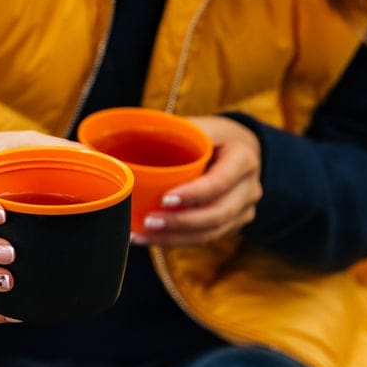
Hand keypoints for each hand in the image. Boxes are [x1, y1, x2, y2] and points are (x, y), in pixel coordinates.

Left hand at [131, 116, 261, 246]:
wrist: (239, 150)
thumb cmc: (212, 135)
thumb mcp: (199, 126)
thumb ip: (171, 132)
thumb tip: (117, 138)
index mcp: (243, 159)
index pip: (220, 182)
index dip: (194, 194)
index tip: (164, 199)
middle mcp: (249, 188)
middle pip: (217, 215)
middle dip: (180, 223)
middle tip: (148, 221)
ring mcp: (243, 211)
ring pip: (210, 234)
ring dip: (173, 238)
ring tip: (142, 235)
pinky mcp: (231, 225)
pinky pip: (203, 238)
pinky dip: (175, 240)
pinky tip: (149, 238)